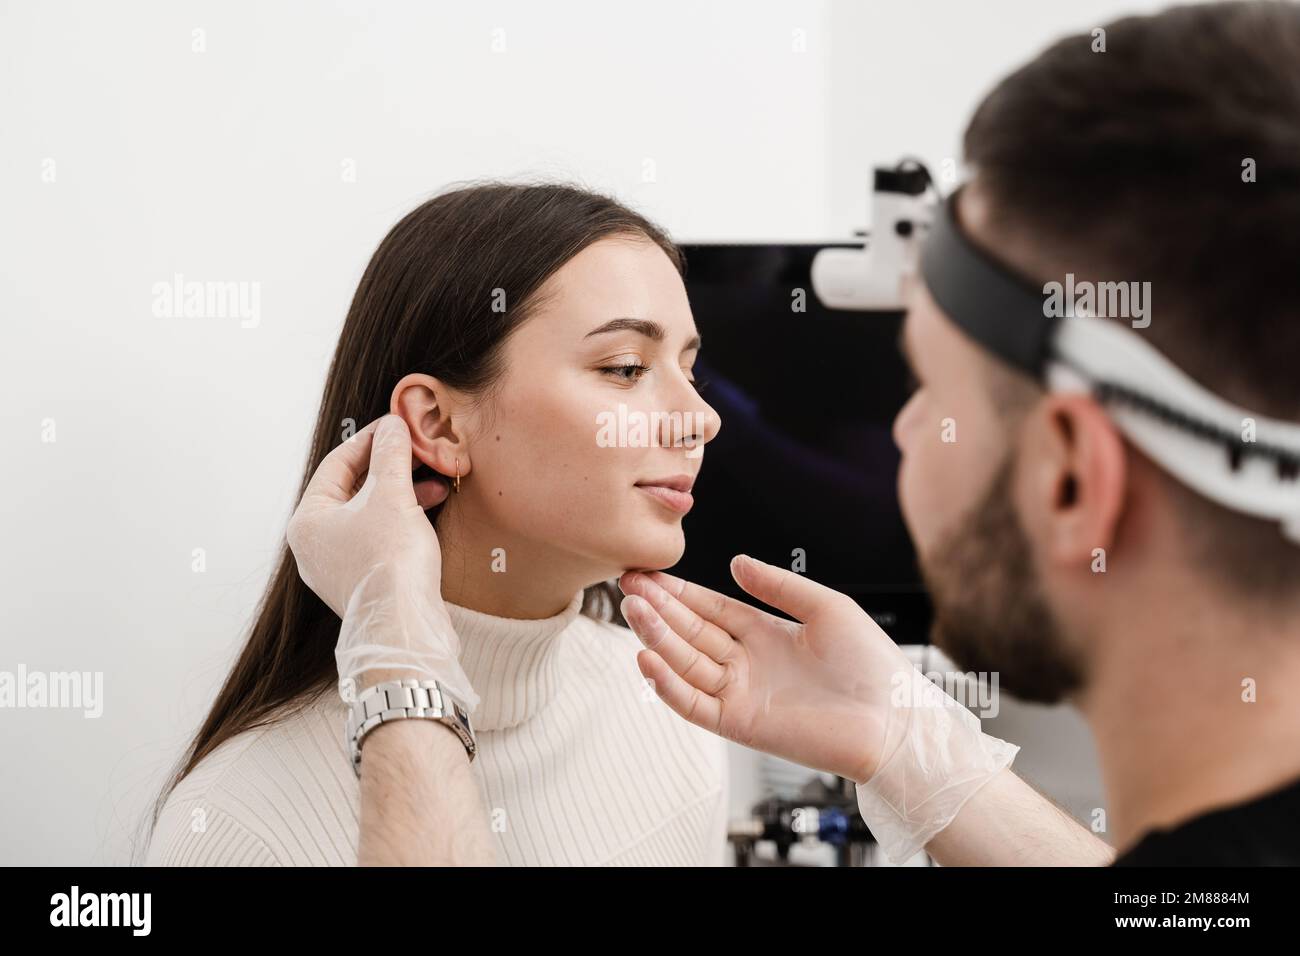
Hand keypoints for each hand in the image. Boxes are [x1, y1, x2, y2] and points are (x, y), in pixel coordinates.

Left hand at [286, 414, 477, 708]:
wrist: (404, 628)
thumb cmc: (390, 562)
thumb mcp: (392, 496)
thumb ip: (392, 455)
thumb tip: (393, 425)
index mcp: (307, 520)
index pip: (337, 463)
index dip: (372, 439)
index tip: (399, 425)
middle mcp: (314, 545)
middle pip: (353, 489)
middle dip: (391, 468)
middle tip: (420, 452)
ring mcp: (336, 568)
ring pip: (369, 515)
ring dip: (402, 494)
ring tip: (436, 483)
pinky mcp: (362, 584)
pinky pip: (378, 538)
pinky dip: (401, 520)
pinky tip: (429, 513)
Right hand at [618, 556, 920, 783]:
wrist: (894, 719)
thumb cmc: (874, 667)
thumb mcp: (826, 607)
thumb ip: (779, 585)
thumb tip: (736, 562)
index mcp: (768, 634)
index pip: (711, 609)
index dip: (680, 592)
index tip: (649, 574)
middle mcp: (749, 664)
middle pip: (691, 633)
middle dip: (658, 608)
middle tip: (628, 585)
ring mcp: (742, 694)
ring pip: (686, 663)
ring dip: (657, 637)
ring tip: (633, 610)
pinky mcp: (740, 724)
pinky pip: (694, 704)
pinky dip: (668, 683)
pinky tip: (648, 658)